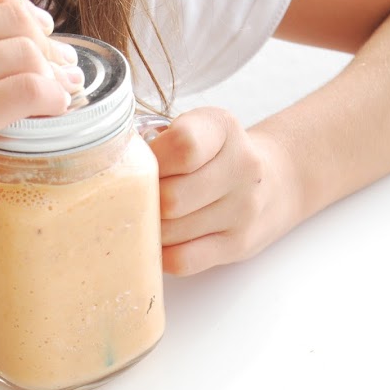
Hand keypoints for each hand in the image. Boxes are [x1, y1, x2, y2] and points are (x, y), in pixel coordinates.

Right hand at [0, 0, 82, 250]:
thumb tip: (11, 39)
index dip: (19, 3)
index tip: (36, 28)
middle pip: (12, 16)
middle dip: (46, 43)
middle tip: (61, 67)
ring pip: (26, 53)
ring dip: (56, 73)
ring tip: (63, 91)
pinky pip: (30, 89)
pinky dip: (54, 98)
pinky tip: (54, 110)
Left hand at [150, 107, 301, 275]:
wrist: (276, 181)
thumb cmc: (217, 156)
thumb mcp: (198, 130)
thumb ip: (160, 144)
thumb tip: (113, 177)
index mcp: (223, 129)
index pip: (182, 145)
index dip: (151, 160)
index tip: (142, 165)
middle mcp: (241, 167)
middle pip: (171, 197)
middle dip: (144, 202)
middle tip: (137, 199)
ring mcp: (243, 210)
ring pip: (172, 231)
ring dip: (150, 228)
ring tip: (149, 217)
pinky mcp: (237, 245)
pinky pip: (183, 260)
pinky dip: (161, 254)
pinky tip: (161, 241)